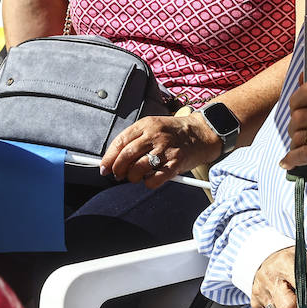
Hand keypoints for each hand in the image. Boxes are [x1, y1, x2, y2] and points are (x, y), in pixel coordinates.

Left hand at [100, 113, 219, 187]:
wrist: (202, 132)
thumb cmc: (174, 133)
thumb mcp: (153, 127)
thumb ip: (134, 140)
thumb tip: (112, 160)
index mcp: (146, 124)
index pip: (120, 141)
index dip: (109, 157)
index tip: (104, 168)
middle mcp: (156, 135)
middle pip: (126, 156)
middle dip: (118, 170)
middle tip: (119, 175)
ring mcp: (167, 149)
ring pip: (137, 170)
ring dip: (133, 177)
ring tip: (138, 176)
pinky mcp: (176, 163)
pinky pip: (153, 180)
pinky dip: (148, 183)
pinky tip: (152, 178)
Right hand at [252, 247, 306, 307]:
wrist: (266, 258)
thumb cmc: (290, 260)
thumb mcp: (305, 262)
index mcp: (285, 262)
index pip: (302, 284)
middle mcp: (269, 277)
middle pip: (288, 307)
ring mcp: (260, 291)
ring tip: (297, 304)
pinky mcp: (255, 303)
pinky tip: (285, 303)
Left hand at [278, 81, 306, 198]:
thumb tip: (301, 76)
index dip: (295, 101)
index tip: (296, 112)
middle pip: (298, 116)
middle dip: (293, 130)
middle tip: (302, 138)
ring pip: (298, 136)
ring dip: (294, 148)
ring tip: (305, 152)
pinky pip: (303, 153)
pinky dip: (292, 160)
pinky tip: (288, 163)